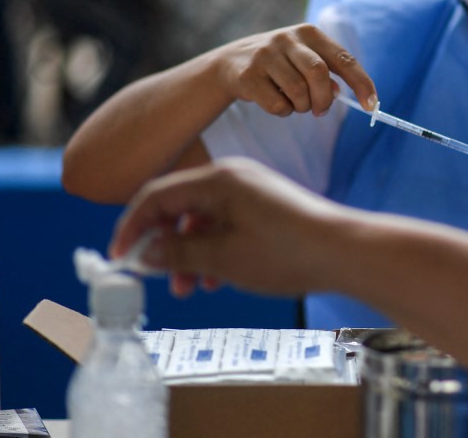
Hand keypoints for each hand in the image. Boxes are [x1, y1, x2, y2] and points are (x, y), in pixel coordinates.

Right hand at [110, 158, 346, 297]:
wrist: (346, 252)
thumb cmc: (288, 251)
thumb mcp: (223, 259)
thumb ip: (179, 253)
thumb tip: (146, 252)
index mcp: (218, 179)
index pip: (157, 195)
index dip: (132, 227)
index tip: (121, 258)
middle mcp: (233, 177)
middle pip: (179, 207)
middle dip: (165, 245)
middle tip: (160, 280)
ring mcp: (251, 191)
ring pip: (202, 220)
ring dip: (190, 253)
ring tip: (192, 289)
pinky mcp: (265, 206)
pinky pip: (225, 224)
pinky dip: (214, 250)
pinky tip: (217, 278)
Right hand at [212, 23, 376, 116]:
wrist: (230, 63)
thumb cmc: (279, 64)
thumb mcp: (304, 59)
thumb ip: (326, 72)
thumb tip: (338, 93)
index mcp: (309, 33)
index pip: (343, 58)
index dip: (361, 83)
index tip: (372, 105)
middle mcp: (287, 38)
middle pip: (320, 74)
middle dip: (324, 99)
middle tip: (319, 111)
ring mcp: (265, 55)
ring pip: (298, 92)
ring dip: (302, 107)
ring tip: (295, 104)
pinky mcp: (248, 75)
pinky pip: (277, 104)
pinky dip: (283, 111)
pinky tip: (276, 102)